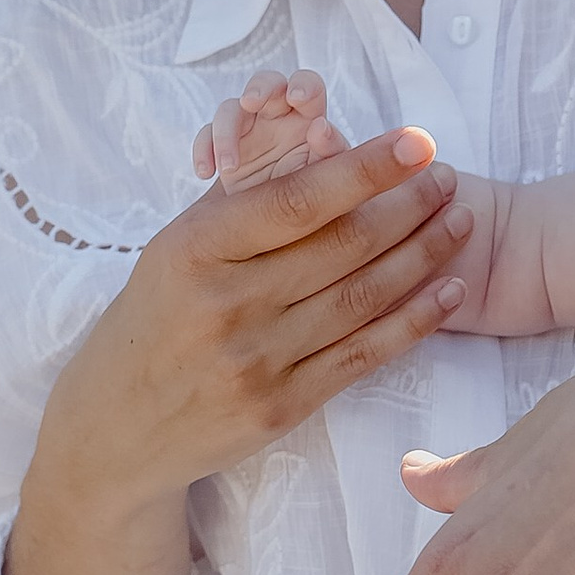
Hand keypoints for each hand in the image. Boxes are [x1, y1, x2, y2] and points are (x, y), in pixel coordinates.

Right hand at [44, 123, 472, 515]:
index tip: (416, 142)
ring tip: (460, 221)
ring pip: (363, 298)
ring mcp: (256, 362)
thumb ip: (237, 203)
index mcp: (194, 250)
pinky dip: (414, 320)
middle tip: (449, 177)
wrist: (114, 431)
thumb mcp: (172, 252)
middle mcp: (226, 305)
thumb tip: (311, 144)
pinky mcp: (281, 408)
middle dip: (409, 206)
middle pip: (342, 246)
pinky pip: (363, 355)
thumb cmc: (150, 324)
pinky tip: (448, 289)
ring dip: (423, 255)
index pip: (297, 201)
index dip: (366, 169)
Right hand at [193, 66, 348, 190]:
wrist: (281, 222)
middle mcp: (277, 115)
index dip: (303, 85)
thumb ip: (331, 151)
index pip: (308, 86)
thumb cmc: (313, 192)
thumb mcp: (328, 176)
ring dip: (226, 134)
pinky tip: (206, 173)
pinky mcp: (223, 145)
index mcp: (308, 115)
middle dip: (259, 88)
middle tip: (251, 101)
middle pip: (267, 83)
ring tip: (229, 167)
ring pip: (231, 108)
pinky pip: (206, 136)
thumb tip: (321, 127)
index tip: (297, 97)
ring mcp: (248, 127)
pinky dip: (204, 150)